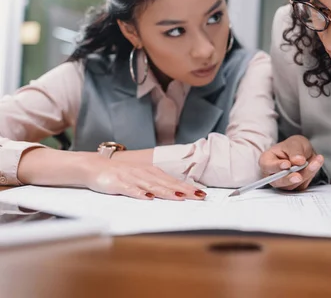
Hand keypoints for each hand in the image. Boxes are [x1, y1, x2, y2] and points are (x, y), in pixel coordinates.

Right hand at [87, 157, 205, 200]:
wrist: (94, 166)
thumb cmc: (120, 174)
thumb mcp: (140, 177)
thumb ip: (156, 184)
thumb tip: (176, 193)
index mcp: (151, 172)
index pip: (173, 181)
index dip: (187, 187)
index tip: (202, 194)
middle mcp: (143, 173)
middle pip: (166, 183)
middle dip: (183, 190)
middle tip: (198, 196)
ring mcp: (130, 177)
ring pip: (151, 185)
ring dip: (166, 192)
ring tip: (179, 198)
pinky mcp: (117, 183)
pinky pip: (129, 189)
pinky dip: (138, 193)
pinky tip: (147, 198)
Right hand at [259, 135, 323, 190]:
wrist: (302, 152)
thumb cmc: (293, 147)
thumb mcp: (294, 143)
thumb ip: (295, 151)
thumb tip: (298, 161)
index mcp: (267, 161)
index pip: (268, 166)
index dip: (276, 166)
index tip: (287, 164)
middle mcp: (272, 175)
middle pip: (278, 181)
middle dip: (290, 178)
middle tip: (299, 176)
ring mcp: (283, 183)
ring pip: (292, 184)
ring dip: (305, 174)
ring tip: (315, 162)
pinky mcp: (294, 187)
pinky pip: (302, 185)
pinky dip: (310, 175)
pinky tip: (316, 164)